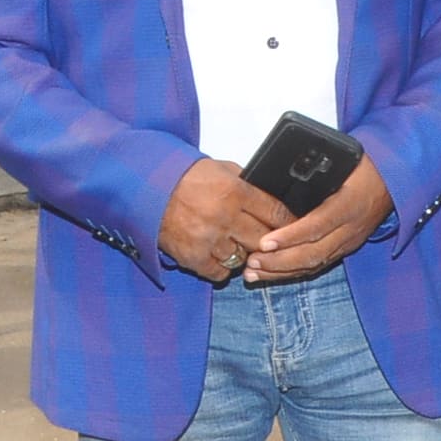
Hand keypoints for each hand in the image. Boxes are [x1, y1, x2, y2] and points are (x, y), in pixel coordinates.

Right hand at [158, 159, 289, 284]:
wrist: (146, 187)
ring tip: (236, 244)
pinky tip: (218, 255)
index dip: (288, 222)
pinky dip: (222, 266)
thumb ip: (246, 183)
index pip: (276, 213)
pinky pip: (220, 272)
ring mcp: (209, 239)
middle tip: (267, 241)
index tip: (294, 227)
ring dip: (243, 253)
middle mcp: (225, 217)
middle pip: (264, 240)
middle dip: (268, 241)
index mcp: (235, 192)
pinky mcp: (194, 257)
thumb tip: (270, 196)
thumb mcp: (220, 169)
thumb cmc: (183, 177)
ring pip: (243, 258)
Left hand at [251, 155, 393, 281]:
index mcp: (349, 204)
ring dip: (282, 272)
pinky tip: (272, 274)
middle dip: (280, 261)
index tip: (265, 242)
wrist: (393, 183)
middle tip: (252, 262)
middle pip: (313, 253)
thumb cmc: (364, 168)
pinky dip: (293, 272)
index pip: (317, 225)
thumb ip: (318, 170)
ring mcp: (348, 242)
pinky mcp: (345, 249)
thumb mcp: (344, 162)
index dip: (290, 237)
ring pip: (314, 264)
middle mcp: (350, 229)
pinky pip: (318, 265)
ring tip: (254, 273)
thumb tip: (285, 170)